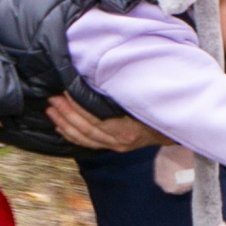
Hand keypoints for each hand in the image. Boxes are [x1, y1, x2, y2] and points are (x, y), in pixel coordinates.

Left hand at [46, 94, 166, 152]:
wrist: (175, 128)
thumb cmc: (160, 110)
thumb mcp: (143, 99)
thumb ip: (122, 92)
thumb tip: (101, 77)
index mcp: (126, 129)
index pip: (94, 118)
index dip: (76, 105)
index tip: (64, 90)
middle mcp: (119, 141)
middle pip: (85, 128)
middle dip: (66, 112)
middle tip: (52, 98)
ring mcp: (116, 146)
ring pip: (83, 137)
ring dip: (64, 122)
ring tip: (51, 109)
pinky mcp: (114, 147)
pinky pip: (87, 143)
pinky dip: (71, 135)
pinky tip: (60, 125)